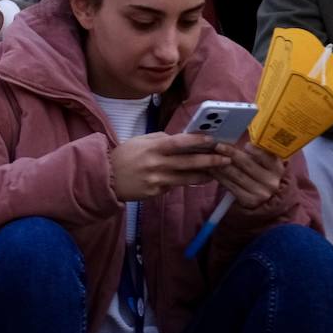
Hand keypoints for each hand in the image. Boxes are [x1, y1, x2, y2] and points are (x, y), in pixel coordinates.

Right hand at [108, 132, 229, 200]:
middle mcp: (157, 164)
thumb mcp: (141, 141)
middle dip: (210, 161)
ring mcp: (157, 180)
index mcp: (153, 148)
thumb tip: (181, 139)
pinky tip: (191, 180)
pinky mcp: (156, 193)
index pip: (179, 142)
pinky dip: (182, 182)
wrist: (106, 178)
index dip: (197, 141)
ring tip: (217, 173)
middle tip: (226, 159)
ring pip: (187, 178)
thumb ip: (161, 140)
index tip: (213, 140)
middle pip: (189, 163)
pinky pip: (173, 186)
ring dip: (204, 175)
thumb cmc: (124, 156)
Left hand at [211, 141, 284, 208]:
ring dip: (220, 164)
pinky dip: (219, 176)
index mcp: (277, 168)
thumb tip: (237, 138)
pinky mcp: (247, 200)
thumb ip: (257, 151)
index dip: (257, 152)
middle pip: (248, 165)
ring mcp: (259, 193)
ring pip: (236, 175)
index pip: (268, 158)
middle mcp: (271, 182)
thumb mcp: (265, 162)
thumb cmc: (262, 172)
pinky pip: (230, 186)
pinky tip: (211, 168)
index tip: (246, 144)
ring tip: (210, 154)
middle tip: (217, 145)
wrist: (266, 197)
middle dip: (231, 153)